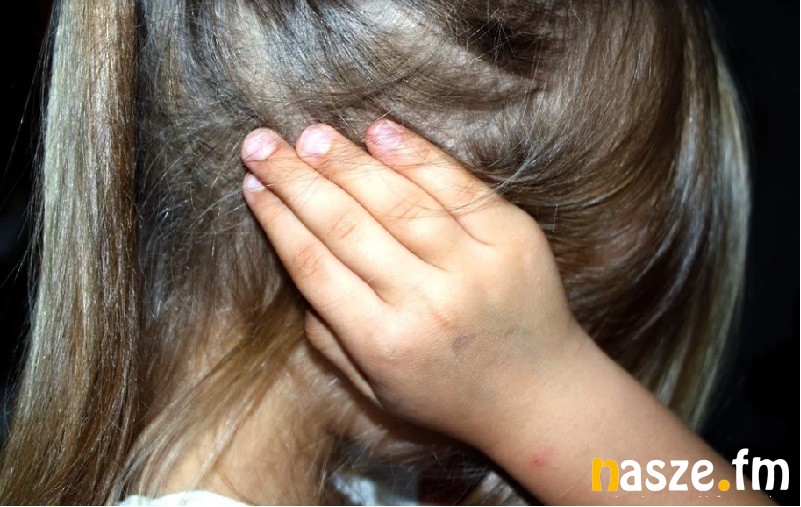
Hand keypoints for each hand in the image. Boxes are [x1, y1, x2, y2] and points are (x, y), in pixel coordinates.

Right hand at [240, 120, 586, 446]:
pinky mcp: (512, 239)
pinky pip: (456, 186)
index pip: (314, 266)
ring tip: (310, 136)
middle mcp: (426, 302)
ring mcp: (474, 266)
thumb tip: (297, 265)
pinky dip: (415, 156)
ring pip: (397, 200)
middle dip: (296, 180)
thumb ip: (329, 336)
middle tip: (261, 144)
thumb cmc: (448, 394)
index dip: (278, 220)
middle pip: (345, 225)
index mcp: (383, 343)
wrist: (541, 395)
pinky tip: (379, 133)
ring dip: (346, 162)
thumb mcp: (375, 388)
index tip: (253, 187)